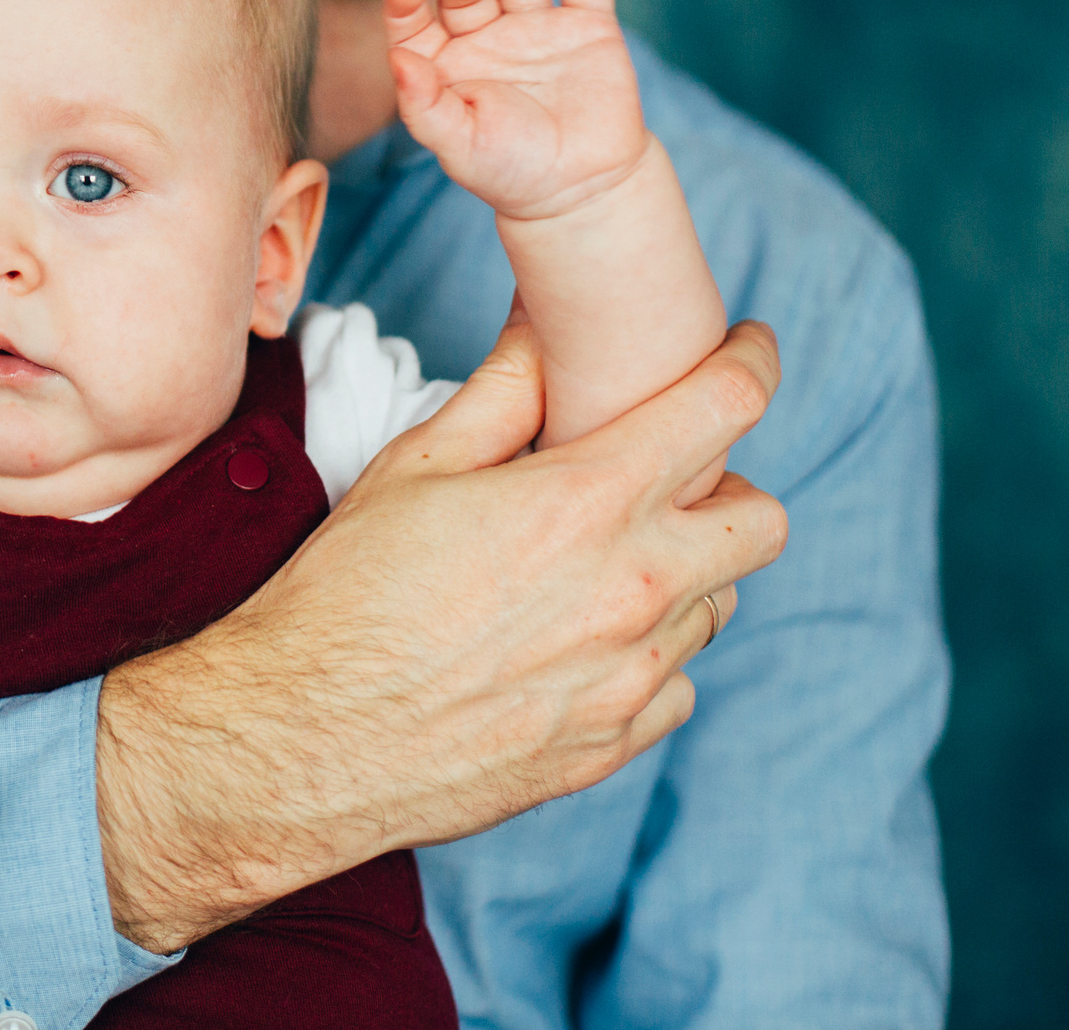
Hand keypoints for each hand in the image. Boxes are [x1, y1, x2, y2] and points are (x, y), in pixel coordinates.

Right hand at [94, 308, 783, 950]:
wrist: (304, 736)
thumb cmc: (347, 592)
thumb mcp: (416, 463)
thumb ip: (506, 388)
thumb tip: (548, 323)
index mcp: (589, 501)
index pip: (729, 406)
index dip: (751, 361)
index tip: (747, 351)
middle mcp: (634, 590)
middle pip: (764, 521)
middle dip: (730, 487)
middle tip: (665, 481)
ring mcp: (632, 678)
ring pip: (719, 605)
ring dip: (681, 574)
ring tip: (596, 566)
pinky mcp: (612, 745)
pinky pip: (677, 686)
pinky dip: (646, 658)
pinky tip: (576, 643)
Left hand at [385, 0, 647, 219]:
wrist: (584, 189)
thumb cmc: (510, 171)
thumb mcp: (459, 145)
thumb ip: (424, 106)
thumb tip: (398, 60)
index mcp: (445, 63)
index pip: (415, 22)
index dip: (406, 6)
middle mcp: (486, 35)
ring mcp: (537, 26)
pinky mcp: (588, 27)